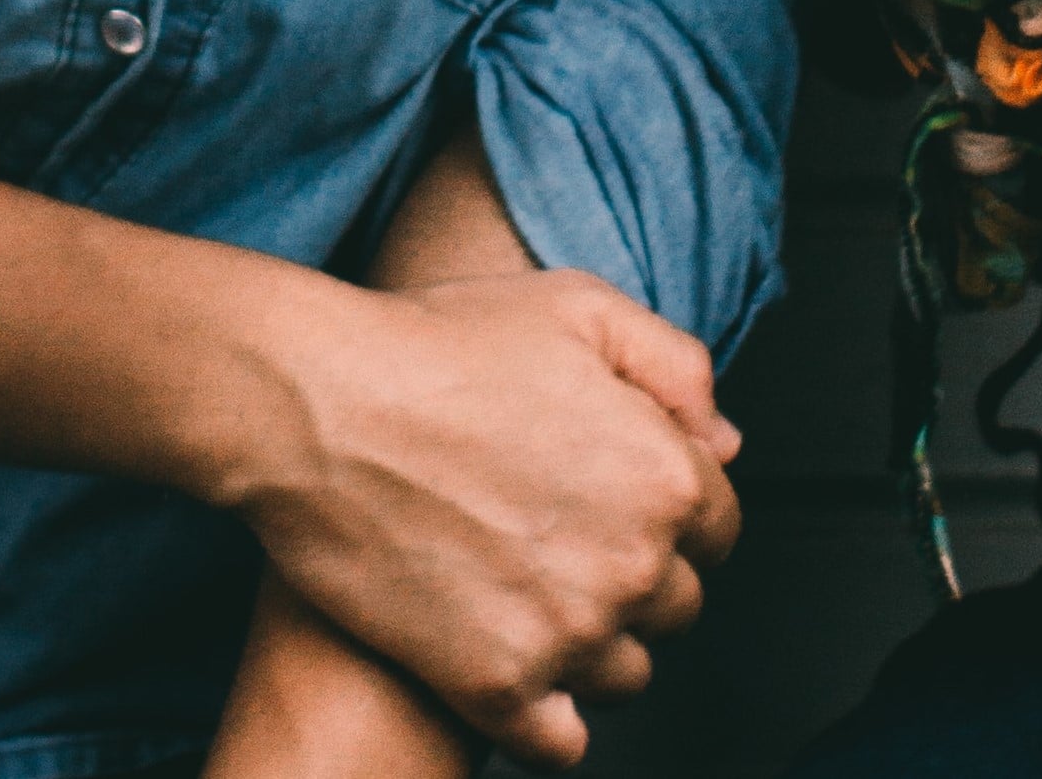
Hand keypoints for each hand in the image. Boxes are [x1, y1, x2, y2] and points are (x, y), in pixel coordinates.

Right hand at [221, 264, 738, 768]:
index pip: (718, 525)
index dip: (668, 503)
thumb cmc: (438, 345)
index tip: (612, 490)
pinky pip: (562, 741)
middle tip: (558, 528)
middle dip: (634, 570)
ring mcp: (566, 635)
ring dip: (592, 640)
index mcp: (664, 475)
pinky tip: (510, 656)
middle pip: (678, 604)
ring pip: (627, 675)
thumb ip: (674, 366)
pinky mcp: (497, 687)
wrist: (319, 405)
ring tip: (527, 585)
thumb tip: (722, 440)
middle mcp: (632, 565)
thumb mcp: (578, 306)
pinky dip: (546, 712)